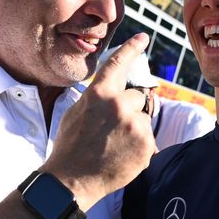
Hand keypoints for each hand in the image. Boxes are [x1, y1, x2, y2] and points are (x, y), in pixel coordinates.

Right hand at [42, 33, 155, 209]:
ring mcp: (135, 125)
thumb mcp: (77, 111)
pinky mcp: (146, 144)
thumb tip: (115, 90)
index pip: (119, 63)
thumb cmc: (71, 145)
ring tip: (113, 145)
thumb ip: (98, 97)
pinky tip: (121, 155)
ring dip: (133, 128)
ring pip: (143, 117)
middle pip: (137, 96)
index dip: (132, 48)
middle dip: (129, 108)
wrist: (71, 180)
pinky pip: (148, 137)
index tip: (144, 38)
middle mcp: (119, 105)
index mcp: (99, 93)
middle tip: (112, 128)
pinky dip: (138, 145)